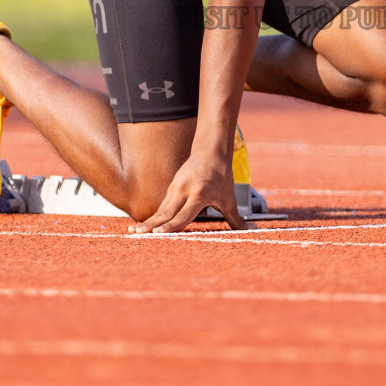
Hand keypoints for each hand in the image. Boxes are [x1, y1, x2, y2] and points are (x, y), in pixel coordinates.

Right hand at [130, 150, 246, 233]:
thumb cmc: (222, 176)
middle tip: (136, 235)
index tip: (157, 234)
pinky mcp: (172, 187)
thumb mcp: (230, 198)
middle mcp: (184, 191)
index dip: (170, 227)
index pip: (182, 215)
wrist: (211, 151)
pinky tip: (143, 226)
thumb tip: (252, 231)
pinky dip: (154, 217)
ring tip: (134, 232)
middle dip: (150, 226)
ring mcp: (176, 188)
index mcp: (199, 195)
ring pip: (161, 209)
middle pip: (165, 213)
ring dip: (148, 222)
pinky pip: (162, 205)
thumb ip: (236, 218)